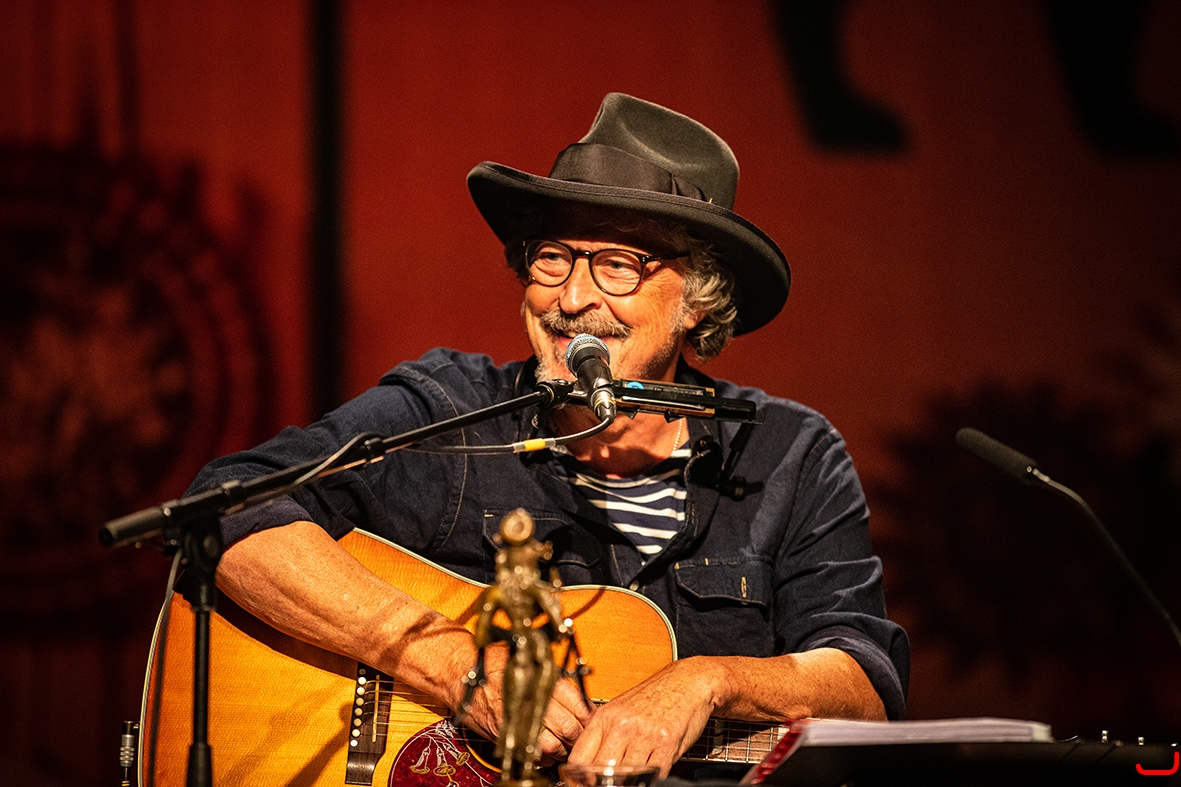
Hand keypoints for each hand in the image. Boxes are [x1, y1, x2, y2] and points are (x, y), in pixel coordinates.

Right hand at [457, 643, 592, 761]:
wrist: (461, 671)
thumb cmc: (494, 663)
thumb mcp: (530, 662)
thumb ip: (555, 680)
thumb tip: (581, 700)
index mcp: (544, 680)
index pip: (579, 706)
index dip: (589, 717)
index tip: (592, 721)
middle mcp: (534, 700)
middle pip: (570, 728)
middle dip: (578, 735)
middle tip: (581, 736)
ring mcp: (520, 720)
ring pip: (553, 745)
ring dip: (562, 748)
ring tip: (564, 745)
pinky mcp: (506, 735)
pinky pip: (531, 753)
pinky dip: (542, 756)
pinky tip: (545, 751)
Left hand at [567, 658, 722, 777]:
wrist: (687, 681)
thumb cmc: (655, 696)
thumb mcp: (621, 709)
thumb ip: (605, 735)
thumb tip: (588, 764)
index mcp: (605, 717)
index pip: (580, 757)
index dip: (579, 776)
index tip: (585, 782)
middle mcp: (621, 726)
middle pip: (600, 770)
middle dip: (603, 782)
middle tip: (609, 784)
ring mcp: (643, 735)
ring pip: (625, 775)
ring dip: (628, 781)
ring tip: (631, 778)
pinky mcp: (666, 743)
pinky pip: (653, 772)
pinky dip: (651, 778)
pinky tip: (650, 773)